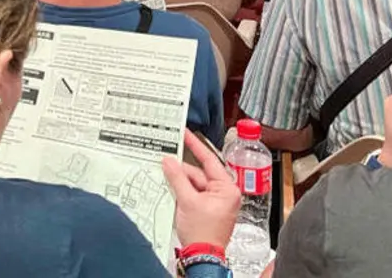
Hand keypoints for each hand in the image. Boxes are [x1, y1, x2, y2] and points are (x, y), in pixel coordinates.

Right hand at [161, 130, 240, 248]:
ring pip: (194, 183)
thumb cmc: (203, 234)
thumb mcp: (187, 201)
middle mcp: (225, 193)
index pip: (209, 161)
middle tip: (164, 161)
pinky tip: (171, 189)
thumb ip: (177, 178)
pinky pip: (193, 193)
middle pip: (199, 173)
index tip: (186, 134)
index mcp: (227, 188)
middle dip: (181, 170)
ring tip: (165, 179)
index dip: (195, 146)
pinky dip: (182, 191)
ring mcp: (217, 202)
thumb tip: (169, 162)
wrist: (203, 256)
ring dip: (180, 182)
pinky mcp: (208, 209)